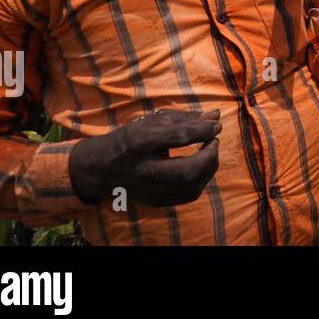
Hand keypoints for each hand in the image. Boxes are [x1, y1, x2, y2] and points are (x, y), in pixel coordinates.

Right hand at [68, 108, 221, 206]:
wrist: (102, 169)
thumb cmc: (130, 139)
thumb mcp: (152, 122)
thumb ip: (184, 119)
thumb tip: (215, 116)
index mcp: (140, 143)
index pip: (177, 137)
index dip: (202, 130)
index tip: (216, 125)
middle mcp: (144, 170)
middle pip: (187, 170)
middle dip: (209, 156)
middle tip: (214, 141)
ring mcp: (149, 190)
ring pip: (191, 187)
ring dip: (209, 168)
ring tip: (209, 152)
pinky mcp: (156, 202)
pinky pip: (188, 195)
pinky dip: (201, 179)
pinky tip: (200, 167)